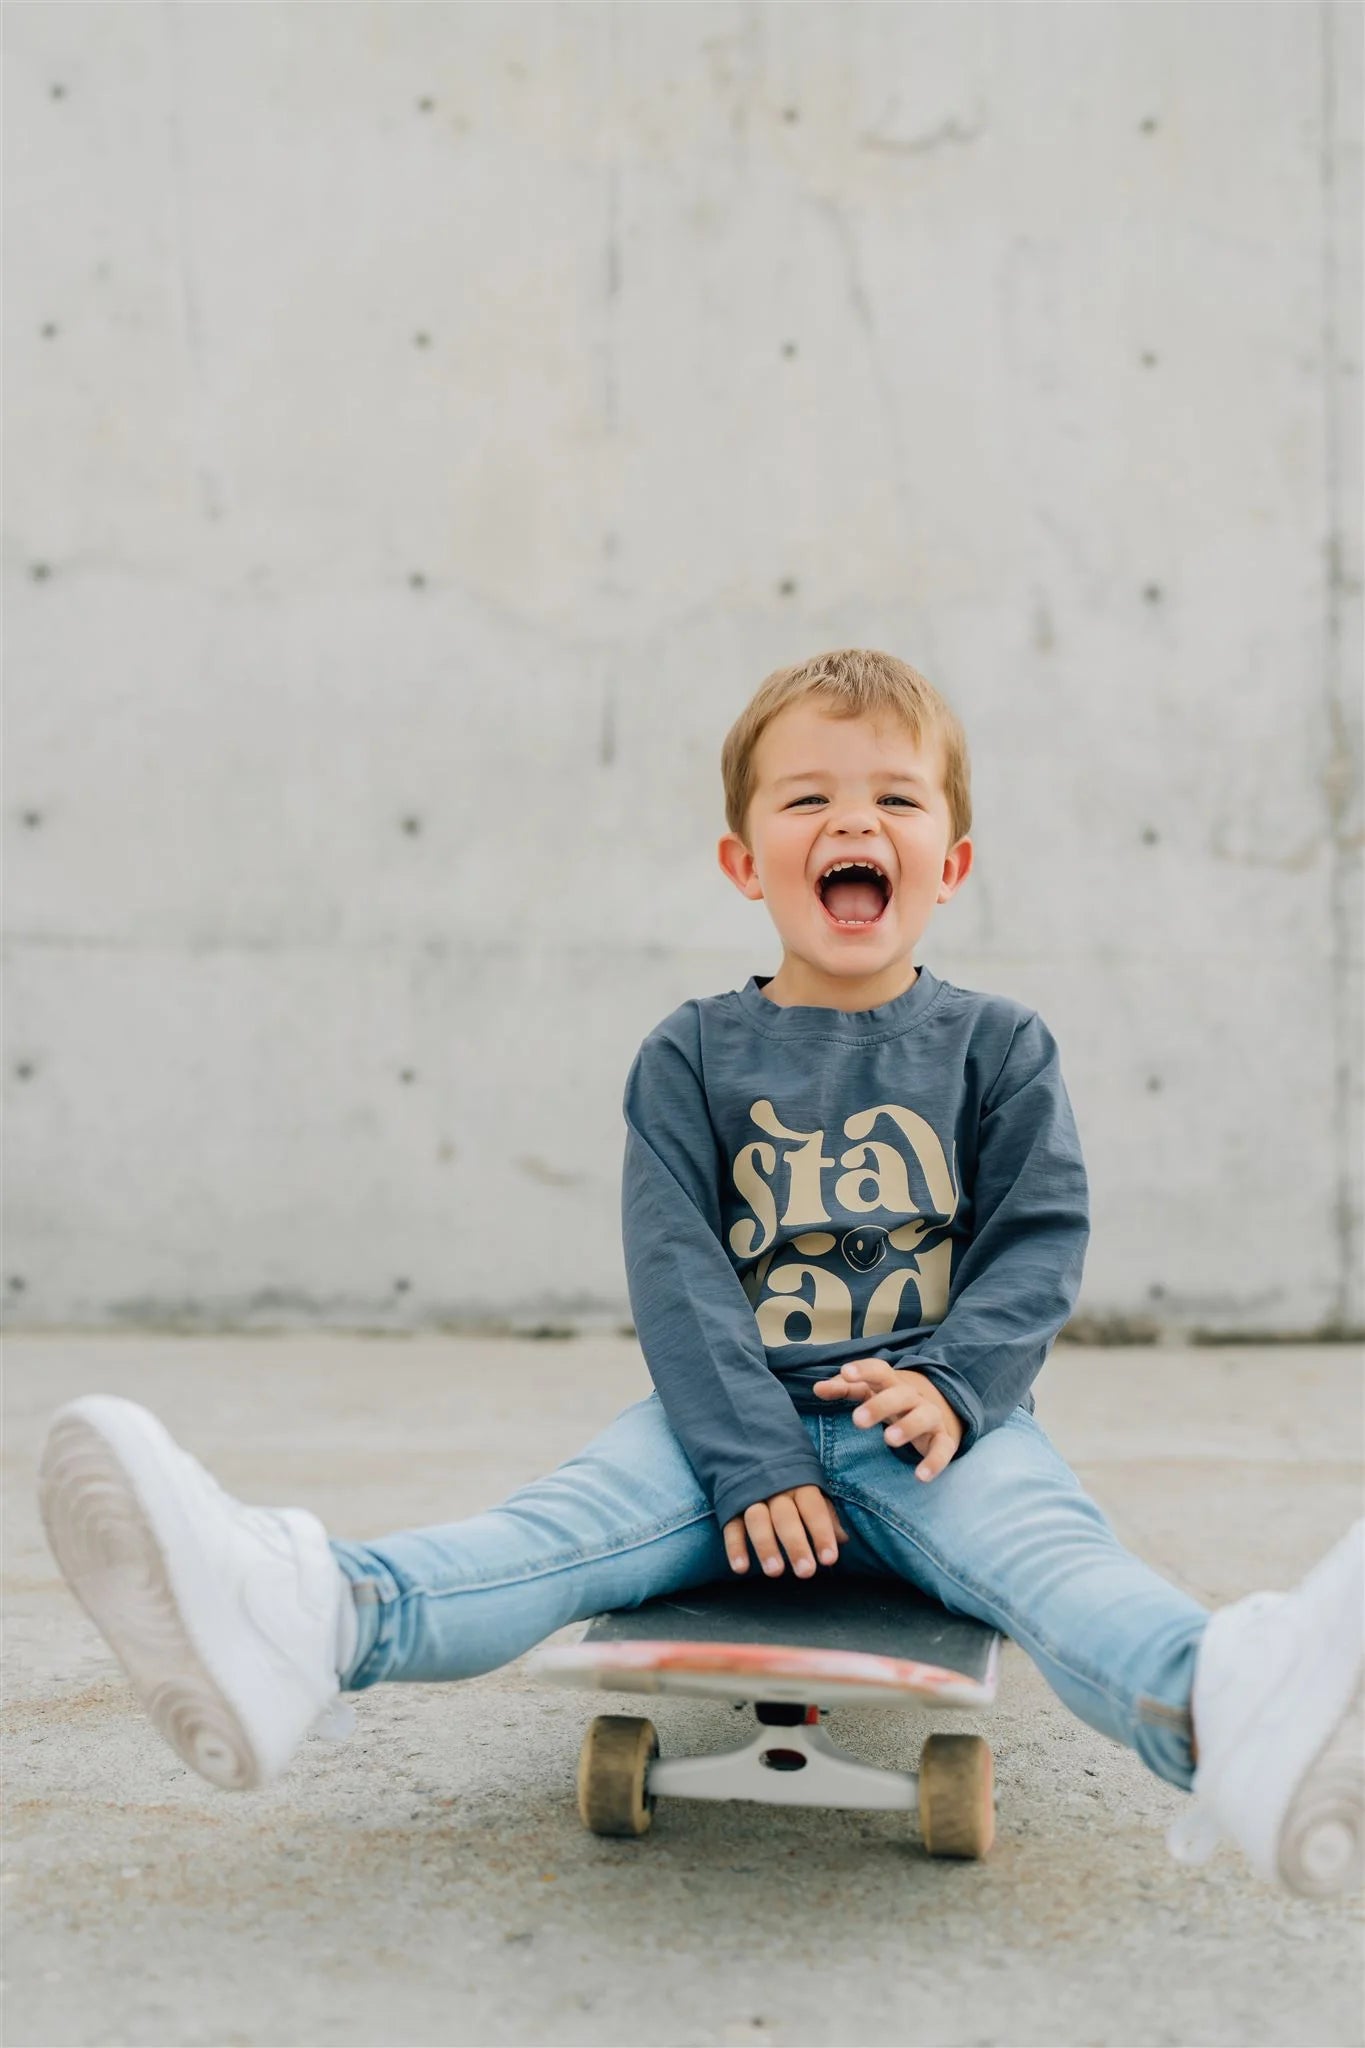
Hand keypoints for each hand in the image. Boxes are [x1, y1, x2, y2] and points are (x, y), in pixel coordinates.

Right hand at [722, 1485, 850, 1577]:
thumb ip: (825, 1514)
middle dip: (795, 1545)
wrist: (750, 1447)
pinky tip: (741, 1568)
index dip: (822, 1534)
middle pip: (786, 1517)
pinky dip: (734, 1547)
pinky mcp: (730, 1505)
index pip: (813, 1509)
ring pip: (758, 1520)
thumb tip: (843, 1539)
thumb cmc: (790, 1479)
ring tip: (775, 1572)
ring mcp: (751, 1496)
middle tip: (806, 1572)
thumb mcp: (811, 1490)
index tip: (829, 1560)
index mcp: (800, 1484)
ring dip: (765, 1546)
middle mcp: (776, 1490)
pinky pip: (731, 1525)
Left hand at [812, 1359, 963, 1482]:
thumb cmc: (891, 1402)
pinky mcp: (943, 1440)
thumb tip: (817, 1388)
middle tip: (857, 1420)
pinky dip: (934, 1462)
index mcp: (892, 1384)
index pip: (879, 1370)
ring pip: (924, 1417)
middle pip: (900, 1395)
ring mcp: (930, 1417)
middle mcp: (913, 1397)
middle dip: (880, 1405)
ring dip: (908, 1427)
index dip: (863, 1370)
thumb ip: (843, 1389)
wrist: (936, 1412)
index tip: (846, 1372)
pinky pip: (943, 1449)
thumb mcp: (869, 1393)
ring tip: (888, 1440)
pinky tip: (920, 1476)